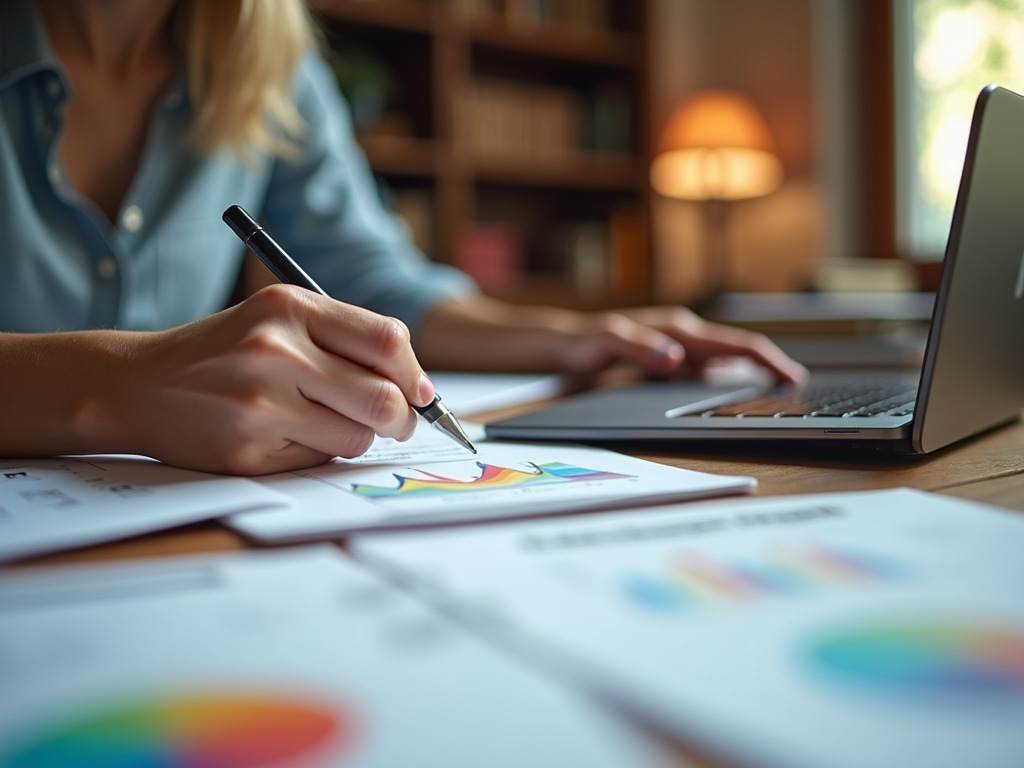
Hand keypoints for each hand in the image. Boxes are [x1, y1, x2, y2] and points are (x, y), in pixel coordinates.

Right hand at [121, 285, 433, 473]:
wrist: (139, 384)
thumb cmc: (225, 351)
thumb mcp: (279, 318)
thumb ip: (347, 339)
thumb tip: (420, 389)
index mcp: (289, 307)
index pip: (388, 342)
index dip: (415, 374)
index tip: (420, 392)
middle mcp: (275, 351)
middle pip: (384, 399)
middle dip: (403, 418)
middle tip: (397, 421)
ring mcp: (260, 404)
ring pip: (357, 436)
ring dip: (355, 435)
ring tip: (319, 418)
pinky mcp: (249, 451)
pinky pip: (319, 459)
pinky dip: (317, 451)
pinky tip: (282, 433)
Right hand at [415, 297, 806, 383]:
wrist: (552, 342)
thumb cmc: (608, 355)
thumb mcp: (652, 370)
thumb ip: (687, 375)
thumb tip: (731, 384)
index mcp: (679, 337)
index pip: (732, 349)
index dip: (765, 361)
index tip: (795, 379)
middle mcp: (663, 328)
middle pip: (718, 340)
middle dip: (756, 355)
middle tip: (788, 375)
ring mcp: (634, 330)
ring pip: (682, 335)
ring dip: (716, 348)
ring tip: (750, 361)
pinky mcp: (601, 337)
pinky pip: (628, 342)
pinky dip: (650, 348)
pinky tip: (670, 358)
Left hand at [561, 306, 807, 382]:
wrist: (563, 344)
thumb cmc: (583, 343)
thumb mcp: (605, 345)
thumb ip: (639, 348)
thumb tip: (675, 357)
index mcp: (676, 330)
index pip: (733, 344)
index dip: (766, 359)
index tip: (792, 375)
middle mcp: (681, 335)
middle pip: (736, 350)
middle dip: (768, 365)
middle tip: (797, 385)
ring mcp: (677, 346)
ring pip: (724, 359)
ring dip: (751, 371)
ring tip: (778, 389)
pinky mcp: (669, 359)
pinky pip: (706, 368)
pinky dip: (727, 378)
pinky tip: (736, 391)